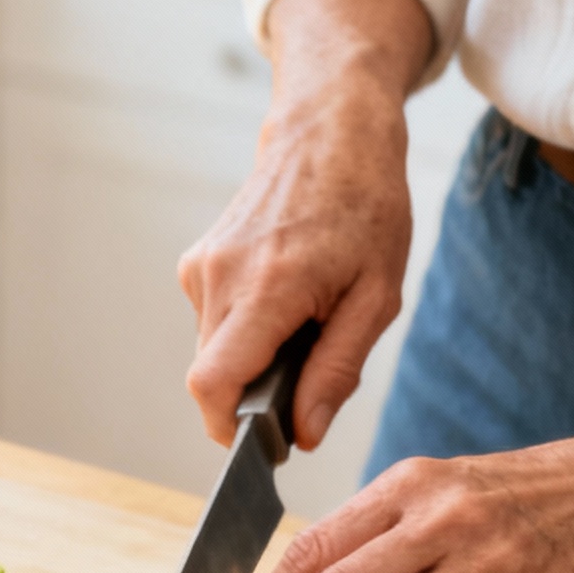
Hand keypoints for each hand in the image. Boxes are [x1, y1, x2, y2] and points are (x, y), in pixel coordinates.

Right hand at [179, 0, 432, 450]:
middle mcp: (218, 278)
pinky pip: (215, 324)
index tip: (265, 441)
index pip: (212, 385)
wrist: (329, 131)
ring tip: (306, 318)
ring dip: (256, 358)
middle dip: (256, 394)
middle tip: (312, 365)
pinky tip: (287, 297)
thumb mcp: (376, 296)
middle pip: (213, 376)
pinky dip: (249, 331)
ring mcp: (201, 267)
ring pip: (214, 352)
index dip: (230, 429)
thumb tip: (305, 434)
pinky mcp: (197, 262)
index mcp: (266, 287)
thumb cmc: (365, 206)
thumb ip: (336, 369)